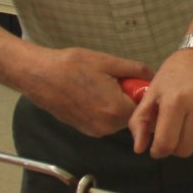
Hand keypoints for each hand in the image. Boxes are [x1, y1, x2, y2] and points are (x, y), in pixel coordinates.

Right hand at [23, 47, 152, 137]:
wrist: (39, 75)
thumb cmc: (72, 66)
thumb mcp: (109, 62)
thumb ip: (136, 70)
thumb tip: (152, 76)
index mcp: (116, 111)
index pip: (144, 107)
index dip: (141, 92)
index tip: (134, 80)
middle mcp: (107, 127)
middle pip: (131, 114)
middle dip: (128, 97)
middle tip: (115, 78)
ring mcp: (94, 131)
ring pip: (117, 117)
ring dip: (116, 102)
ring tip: (100, 83)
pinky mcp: (84, 130)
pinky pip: (104, 120)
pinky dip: (103, 108)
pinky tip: (91, 92)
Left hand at [129, 48, 192, 157]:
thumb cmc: (177, 73)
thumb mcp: (152, 92)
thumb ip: (140, 121)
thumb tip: (139, 148)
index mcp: (176, 100)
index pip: (166, 144)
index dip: (159, 151)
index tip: (158, 147)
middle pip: (185, 150)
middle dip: (176, 147)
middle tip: (175, 133)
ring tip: (191, 126)